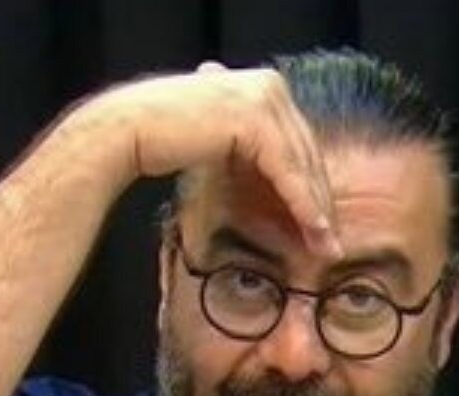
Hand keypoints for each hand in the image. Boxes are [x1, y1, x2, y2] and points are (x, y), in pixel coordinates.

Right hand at [79, 62, 340, 257]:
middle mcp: (270, 85)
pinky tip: (313, 231)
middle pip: (306, 154)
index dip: (310, 186)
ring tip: (325, 247)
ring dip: (317, 210)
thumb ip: (250, 153)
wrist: (127, 131)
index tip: (320, 225)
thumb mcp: (222, 146)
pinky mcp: (256, 120)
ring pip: (302, 164)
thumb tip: (274, 180)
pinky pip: (288, 171)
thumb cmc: (163, 140)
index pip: (298, 144)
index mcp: (264, 85)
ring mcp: (265, 98)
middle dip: (320, 202)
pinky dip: (302, 204)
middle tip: (330, 243)